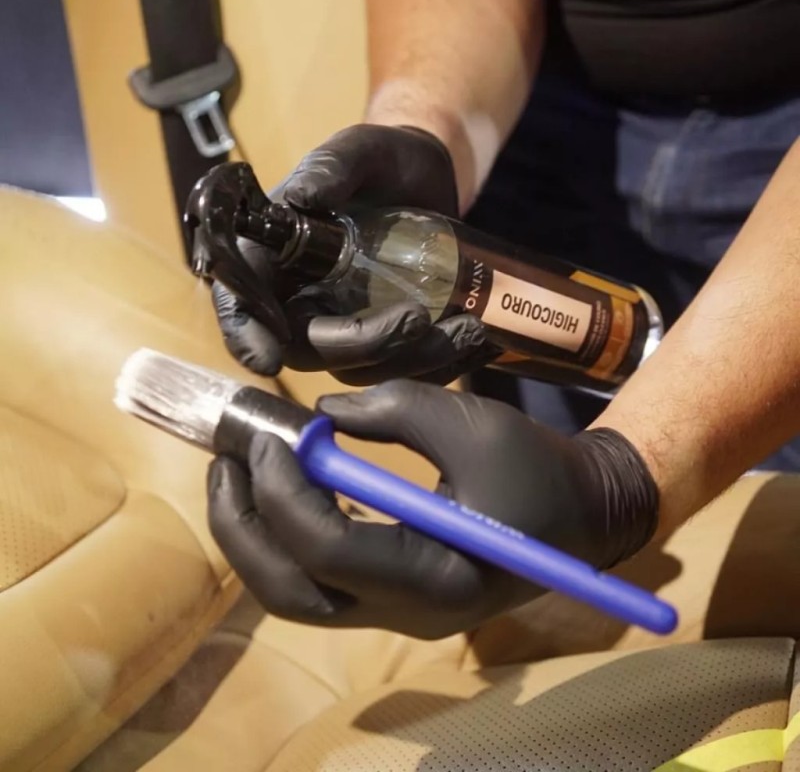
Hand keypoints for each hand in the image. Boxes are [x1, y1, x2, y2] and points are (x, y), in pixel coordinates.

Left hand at [207, 381, 658, 638]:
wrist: (580, 515)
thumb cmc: (536, 468)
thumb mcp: (472, 423)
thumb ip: (393, 410)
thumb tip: (320, 415)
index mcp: (436, 577)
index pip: (329, 550)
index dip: (284, 490)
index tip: (272, 435)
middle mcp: (407, 614)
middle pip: (291, 592)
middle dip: (243, 526)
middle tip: (226, 463)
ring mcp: (396, 615)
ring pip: (295, 596)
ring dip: (253, 538)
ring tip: (237, 476)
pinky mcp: (391, 597)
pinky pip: (317, 583)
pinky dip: (283, 541)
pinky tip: (279, 493)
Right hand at [212, 124, 492, 384]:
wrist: (426, 179)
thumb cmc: (381, 161)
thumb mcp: (358, 151)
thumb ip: (330, 169)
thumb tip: (300, 198)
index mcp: (271, 261)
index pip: (242, 307)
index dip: (248, 337)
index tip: (267, 359)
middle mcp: (300, 302)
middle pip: (310, 350)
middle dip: (364, 344)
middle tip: (416, 319)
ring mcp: (344, 326)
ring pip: (364, 370)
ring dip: (415, 361)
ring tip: (468, 330)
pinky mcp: (386, 340)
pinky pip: (405, 371)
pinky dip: (442, 366)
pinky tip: (477, 344)